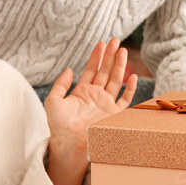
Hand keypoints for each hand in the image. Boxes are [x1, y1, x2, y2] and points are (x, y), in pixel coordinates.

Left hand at [44, 38, 137, 152]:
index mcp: (82, 92)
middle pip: (105, 71)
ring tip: (122, 51)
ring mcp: (106, 105)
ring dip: (119, 66)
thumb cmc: (59, 125)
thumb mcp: (53, 100)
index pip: (91, 70)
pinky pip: (125, 99)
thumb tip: (69, 69)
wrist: (69, 143)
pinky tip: (132, 75)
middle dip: (110, 56)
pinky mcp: (114, 115)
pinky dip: (130, 88)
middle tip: (115, 40)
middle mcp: (96, 96)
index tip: (101, 43)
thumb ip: (60, 84)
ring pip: (116, 80)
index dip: (96, 56)